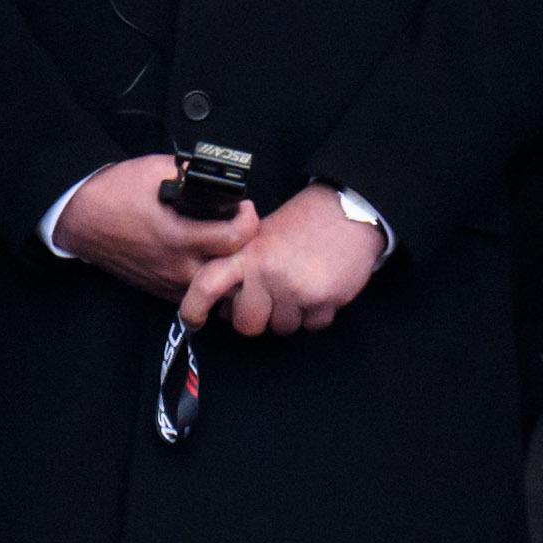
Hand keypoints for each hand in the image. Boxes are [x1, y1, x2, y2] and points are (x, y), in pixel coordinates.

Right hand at [45, 160, 239, 297]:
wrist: (81, 218)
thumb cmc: (114, 194)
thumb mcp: (156, 169)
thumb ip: (192, 174)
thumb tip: (217, 176)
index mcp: (178, 237)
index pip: (236, 239)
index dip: (248, 219)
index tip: (243, 208)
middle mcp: (176, 267)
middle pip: (234, 270)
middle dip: (244, 247)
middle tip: (239, 227)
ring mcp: (168, 283)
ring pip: (217, 288)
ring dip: (228, 267)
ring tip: (225, 244)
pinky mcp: (160, 290)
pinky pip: (196, 293)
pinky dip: (207, 278)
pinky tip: (206, 258)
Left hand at [193, 190, 390, 337]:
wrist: (349, 213)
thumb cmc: (303, 223)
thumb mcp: (261, 234)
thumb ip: (240, 265)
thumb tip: (223, 303)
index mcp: (249, 253)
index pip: (209, 285)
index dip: (194, 308)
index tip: (194, 321)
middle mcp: (269, 273)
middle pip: (247, 324)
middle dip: (257, 317)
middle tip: (269, 297)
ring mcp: (297, 290)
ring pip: (281, 329)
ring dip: (289, 314)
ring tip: (299, 285)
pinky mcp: (324, 302)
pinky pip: (311, 326)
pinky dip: (314, 314)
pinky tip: (318, 289)